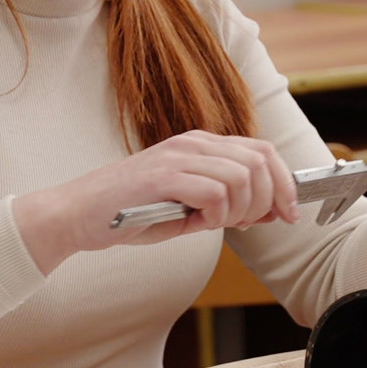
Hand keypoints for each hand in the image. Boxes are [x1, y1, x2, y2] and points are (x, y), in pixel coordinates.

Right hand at [12, 130, 299, 273]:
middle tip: (249, 224)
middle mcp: (192, 143)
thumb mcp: (187, 209)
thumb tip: (270, 211)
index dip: (284, 183)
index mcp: (200, 145)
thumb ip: (226, 206)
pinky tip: (198, 223)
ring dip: (239, 210)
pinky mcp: (162, 176)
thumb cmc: (130, 214)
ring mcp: (177, 157)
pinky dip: (216, 215)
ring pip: (241, 177)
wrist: (77, 215)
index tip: (289, 213)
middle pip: (260, 160)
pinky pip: (213, 192)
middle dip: (267, 199)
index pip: (262, 151)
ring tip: (215, 224)